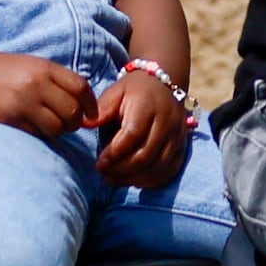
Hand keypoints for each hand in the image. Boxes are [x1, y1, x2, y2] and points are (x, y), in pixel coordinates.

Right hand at [0, 50, 96, 136]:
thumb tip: (83, 102)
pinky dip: (40, 135)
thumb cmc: (2, 70)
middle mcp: (37, 83)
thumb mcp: (32, 65)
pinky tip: (34, 128)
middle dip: (74, 123)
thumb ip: (56, 80)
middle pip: (72, 111)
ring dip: (57, 131)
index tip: (90, 115)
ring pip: (57, 127)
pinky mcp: (10, 117)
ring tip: (49, 127)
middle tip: (67, 124)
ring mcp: (23, 101)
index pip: (81, 88)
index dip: (90, 105)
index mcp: (46, 68)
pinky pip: (37, 134)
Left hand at [93, 71, 190, 186]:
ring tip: (114, 180)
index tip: (99, 163)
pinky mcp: (183, 147)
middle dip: (122, 170)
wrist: (165, 84)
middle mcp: (166, 122)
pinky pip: (170, 171)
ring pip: (157, 167)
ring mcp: (177, 136)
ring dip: (134, 179)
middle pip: (146, 155)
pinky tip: (133, 180)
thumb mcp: (116, 92)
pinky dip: (151, 181)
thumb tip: (83, 123)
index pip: (132, 135)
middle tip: (104, 174)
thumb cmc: (134, 90)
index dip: (114, 154)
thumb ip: (102, 109)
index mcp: (148, 106)